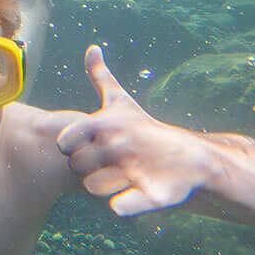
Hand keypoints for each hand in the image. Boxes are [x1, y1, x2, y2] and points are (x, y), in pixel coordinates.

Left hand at [56, 46, 213, 215]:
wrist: (188, 156)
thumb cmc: (143, 128)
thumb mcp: (120, 101)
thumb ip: (100, 76)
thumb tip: (92, 48)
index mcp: (105, 124)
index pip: (66, 140)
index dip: (72, 145)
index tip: (86, 145)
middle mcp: (117, 145)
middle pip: (76, 167)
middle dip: (85, 167)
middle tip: (103, 163)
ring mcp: (133, 169)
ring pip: (92, 188)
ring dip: (102, 186)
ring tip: (117, 177)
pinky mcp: (150, 194)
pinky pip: (120, 207)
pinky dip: (121, 206)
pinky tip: (127, 197)